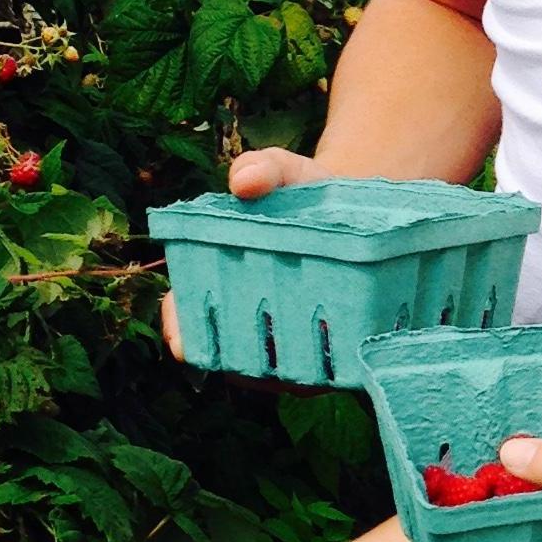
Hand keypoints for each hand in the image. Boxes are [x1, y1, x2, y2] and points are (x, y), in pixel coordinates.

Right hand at [156, 144, 323, 355]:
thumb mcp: (282, 171)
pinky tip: (340, 356)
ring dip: (286, 366)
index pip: (186, 317)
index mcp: (219, 284)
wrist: (360, 209)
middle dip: (236, 355)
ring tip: (302, 348)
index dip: (180, 328)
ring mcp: (290, 346)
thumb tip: (244, 183)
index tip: (180, 340)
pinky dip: (330, 368)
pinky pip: (326, 371)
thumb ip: (261, 169)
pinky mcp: (333, 356)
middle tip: (253, 347)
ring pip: (278, 371)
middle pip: (230, 355)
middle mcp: (249, 325)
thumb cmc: (303, 191)